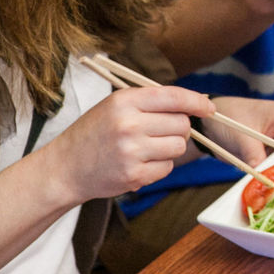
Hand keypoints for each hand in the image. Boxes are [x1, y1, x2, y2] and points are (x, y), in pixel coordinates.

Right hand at [47, 84, 211, 201]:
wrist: (64, 168)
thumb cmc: (95, 132)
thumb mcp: (116, 105)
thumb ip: (152, 101)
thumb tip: (197, 102)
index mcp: (125, 101)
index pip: (174, 97)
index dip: (197, 102)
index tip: (209, 108)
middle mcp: (129, 124)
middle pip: (182, 124)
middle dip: (179, 129)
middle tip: (160, 132)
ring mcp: (131, 151)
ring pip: (179, 146)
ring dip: (170, 148)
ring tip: (146, 148)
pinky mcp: (133, 175)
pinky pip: (168, 168)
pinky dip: (160, 166)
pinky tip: (139, 163)